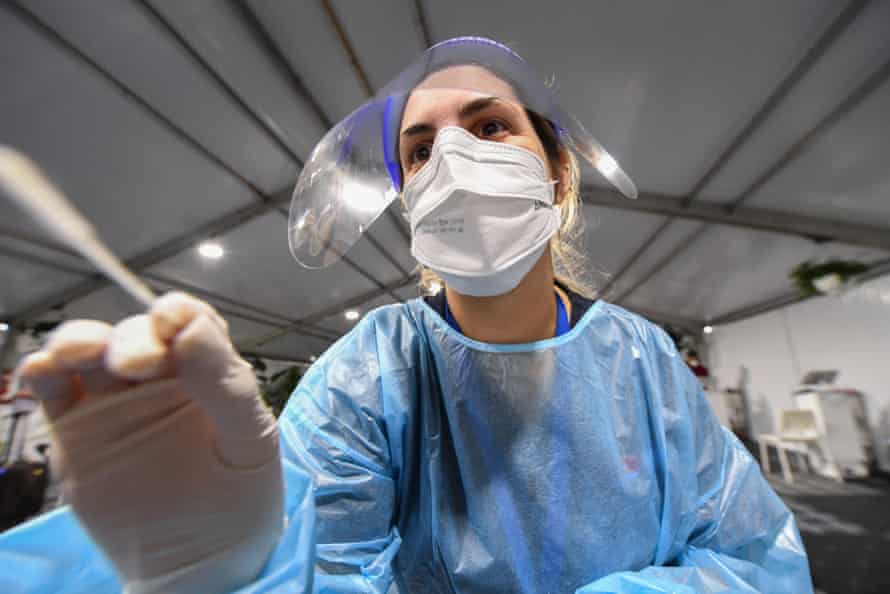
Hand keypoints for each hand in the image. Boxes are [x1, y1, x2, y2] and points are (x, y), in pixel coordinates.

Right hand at [18, 292, 282, 593]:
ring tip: (80, 353)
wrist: (200, 563)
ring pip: (91, 353)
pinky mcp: (77, 429)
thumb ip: (225, 384)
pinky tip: (45, 370)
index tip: (173, 317)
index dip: (180, 313)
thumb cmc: (238, 497)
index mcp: (209, 372)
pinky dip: (44, 371)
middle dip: (134, 340)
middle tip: (137, 362)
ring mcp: (115, 401)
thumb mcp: (248, 440)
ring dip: (81, 341)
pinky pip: (55, 391)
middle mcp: (160, 377)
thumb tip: (192, 327)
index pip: (192, 325)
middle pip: (138, 337)